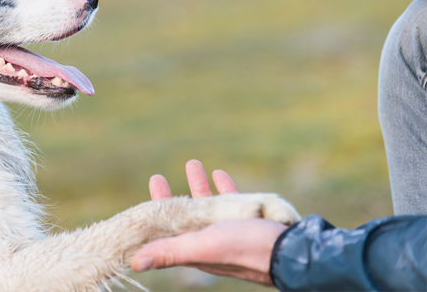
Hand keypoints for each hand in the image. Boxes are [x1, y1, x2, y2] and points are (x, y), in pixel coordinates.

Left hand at [131, 160, 288, 285]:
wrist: (292, 254)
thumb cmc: (246, 249)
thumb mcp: (202, 247)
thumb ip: (169, 252)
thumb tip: (133, 262)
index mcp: (195, 246)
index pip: (166, 227)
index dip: (155, 209)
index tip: (148, 190)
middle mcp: (210, 239)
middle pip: (183, 215)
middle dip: (171, 195)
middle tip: (158, 176)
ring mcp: (230, 230)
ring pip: (208, 205)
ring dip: (199, 185)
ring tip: (192, 164)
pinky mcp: (250, 222)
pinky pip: (233, 202)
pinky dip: (224, 187)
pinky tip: (220, 173)